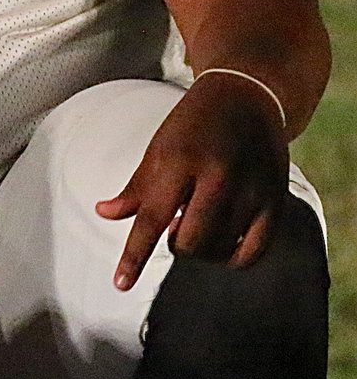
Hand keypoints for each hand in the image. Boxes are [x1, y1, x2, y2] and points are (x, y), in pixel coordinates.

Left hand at [95, 74, 288, 290]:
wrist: (246, 95)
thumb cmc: (193, 122)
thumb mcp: (159, 146)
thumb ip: (136, 186)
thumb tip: (103, 212)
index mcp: (180, 159)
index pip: (152, 217)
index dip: (134, 254)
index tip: (120, 283)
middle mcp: (217, 176)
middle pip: (190, 242)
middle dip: (177, 245)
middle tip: (177, 226)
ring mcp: (250, 189)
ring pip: (220, 250)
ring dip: (203, 249)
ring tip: (199, 222)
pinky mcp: (275, 200)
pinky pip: (254, 253)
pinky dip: (233, 258)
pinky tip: (223, 243)